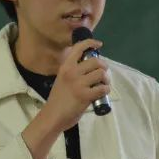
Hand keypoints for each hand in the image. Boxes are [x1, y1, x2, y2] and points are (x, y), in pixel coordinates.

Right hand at [20, 39, 110, 158]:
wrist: (53, 116)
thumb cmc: (58, 99)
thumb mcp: (62, 79)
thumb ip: (73, 72)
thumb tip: (90, 68)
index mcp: (65, 67)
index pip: (78, 48)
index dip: (91, 43)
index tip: (99, 45)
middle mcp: (72, 72)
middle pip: (96, 61)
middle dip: (103, 67)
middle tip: (103, 73)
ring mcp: (78, 83)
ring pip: (101, 74)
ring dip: (106, 79)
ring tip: (103, 84)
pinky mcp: (85, 95)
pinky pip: (102, 88)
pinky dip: (106, 89)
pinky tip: (103, 92)